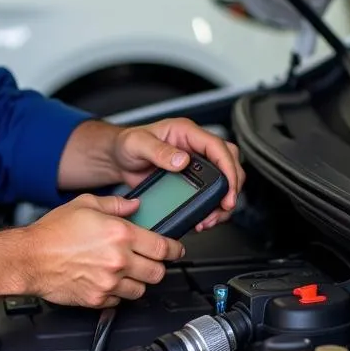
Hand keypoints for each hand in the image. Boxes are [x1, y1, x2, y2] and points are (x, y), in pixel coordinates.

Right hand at [22, 193, 184, 307]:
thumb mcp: (85, 204)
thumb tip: (135, 205)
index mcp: (120, 234)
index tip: (175, 250)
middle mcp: (119, 260)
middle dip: (157, 266)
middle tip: (149, 261)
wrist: (29, 257)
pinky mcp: (98, 299)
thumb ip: (116, 204)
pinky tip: (107, 281)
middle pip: (158, 272)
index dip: (174, 249)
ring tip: (125, 272)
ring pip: (142, 290)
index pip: (163, 247)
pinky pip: (119, 302)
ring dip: (138, 282)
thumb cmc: (52, 232)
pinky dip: (117, 294)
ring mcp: (109, 283)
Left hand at [112, 118, 244, 230]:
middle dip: (231, 188)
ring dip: (222, 201)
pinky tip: (202, 218)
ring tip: (210, 218)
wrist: (118, 159)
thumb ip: (158, 151)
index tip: (228, 190)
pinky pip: (210, 193)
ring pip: (224, 181)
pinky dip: (210, 207)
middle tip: (224, 207)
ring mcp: (195, 164)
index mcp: (186, 132)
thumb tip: (182, 160)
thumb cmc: (126, 144)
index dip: (228, 168)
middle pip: (229, 164)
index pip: (218, 147)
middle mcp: (195, 147)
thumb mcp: (138, 143)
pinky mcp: (192, 180)